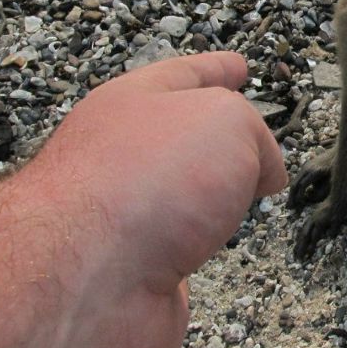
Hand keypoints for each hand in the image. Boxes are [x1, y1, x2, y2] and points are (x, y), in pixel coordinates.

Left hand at [23, 51, 286, 347]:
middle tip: (248, 140)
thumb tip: (263, 176)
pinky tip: (212, 250)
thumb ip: (255, 135)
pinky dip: (199, 253)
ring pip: (177, 198)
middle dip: (214, 138)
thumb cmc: (146, 182)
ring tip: (236, 197)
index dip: (216, 68)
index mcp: (134, 104)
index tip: (238, 65)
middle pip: (177, 138)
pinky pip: (177, 255)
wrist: (83, 283)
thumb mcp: (227, 121)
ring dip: (208, 198)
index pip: (185, 75)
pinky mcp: (134, 276)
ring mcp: (124, 219)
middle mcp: (123, 157)